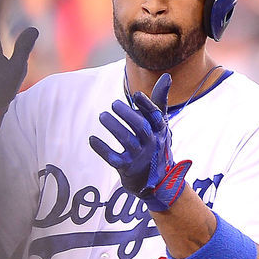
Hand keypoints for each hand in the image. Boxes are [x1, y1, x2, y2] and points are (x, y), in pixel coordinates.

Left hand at [89, 73, 190, 210]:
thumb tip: (166, 75)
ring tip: (102, 116)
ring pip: (127, 140)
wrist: (157, 182)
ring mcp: (139, 157)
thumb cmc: (157, 146)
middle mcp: (152, 144)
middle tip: (113, 105)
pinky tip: (92, 139)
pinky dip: (102, 148)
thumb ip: (159, 101)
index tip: (136, 95)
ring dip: (113, 127)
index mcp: (160, 131)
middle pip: (141, 127)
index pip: (156, 116)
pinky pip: (113, 158)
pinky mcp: (127, 169)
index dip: (146, 105)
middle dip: (127, 115)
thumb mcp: (161, 125)